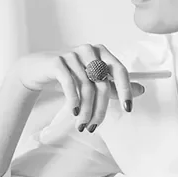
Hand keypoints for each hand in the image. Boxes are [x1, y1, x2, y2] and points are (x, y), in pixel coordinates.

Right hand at [13, 44, 144, 132]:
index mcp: (101, 52)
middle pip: (102, 82)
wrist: (36, 70)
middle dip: (100, 108)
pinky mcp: (57, 61)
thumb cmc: (68, 76)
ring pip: (86, 86)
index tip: (128, 109)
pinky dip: (74, 100)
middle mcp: (88, 50)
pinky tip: (74, 112)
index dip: (125, 89)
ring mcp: (72, 54)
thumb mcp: (92, 80)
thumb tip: (141, 90)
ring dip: (86, 110)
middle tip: (95, 126)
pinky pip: (69, 83)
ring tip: (82, 124)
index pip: (119, 70)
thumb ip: (115, 85)